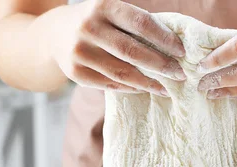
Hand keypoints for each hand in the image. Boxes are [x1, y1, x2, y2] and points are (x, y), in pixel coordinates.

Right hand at [50, 0, 185, 94]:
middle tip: (179, 74)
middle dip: (161, 65)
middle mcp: (89, 28)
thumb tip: (174, 46)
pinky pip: (110, 85)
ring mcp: (79, 52)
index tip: (182, 51)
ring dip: (149, 83)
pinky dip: (130, 88)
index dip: (165, 39)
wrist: (54, 33)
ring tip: (165, 88)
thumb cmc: (96, 22)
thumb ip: (136, 24)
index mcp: (103, 6)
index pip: (141, 24)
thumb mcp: (111, 12)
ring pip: (122, 73)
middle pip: (133, 52)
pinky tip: (144, 89)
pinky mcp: (75, 73)